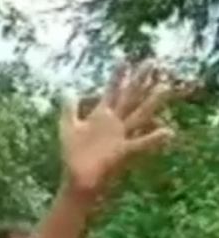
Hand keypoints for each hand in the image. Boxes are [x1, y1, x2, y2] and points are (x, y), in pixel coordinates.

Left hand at [62, 61, 184, 195]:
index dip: (118, 77)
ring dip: (152, 102)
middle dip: (139, 80)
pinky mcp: (123, 151)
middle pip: (130, 97)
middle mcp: (114, 123)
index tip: (126, 59)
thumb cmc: (73, 154)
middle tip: (151, 62)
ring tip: (165, 88)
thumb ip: (70, 109)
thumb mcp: (68, 128)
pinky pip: (141, 144)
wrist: (76, 178)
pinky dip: (154, 139)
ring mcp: (120, 136)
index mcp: (101, 116)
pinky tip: (169, 131)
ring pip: (139, 115)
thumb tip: (69, 91)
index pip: (112, 91)